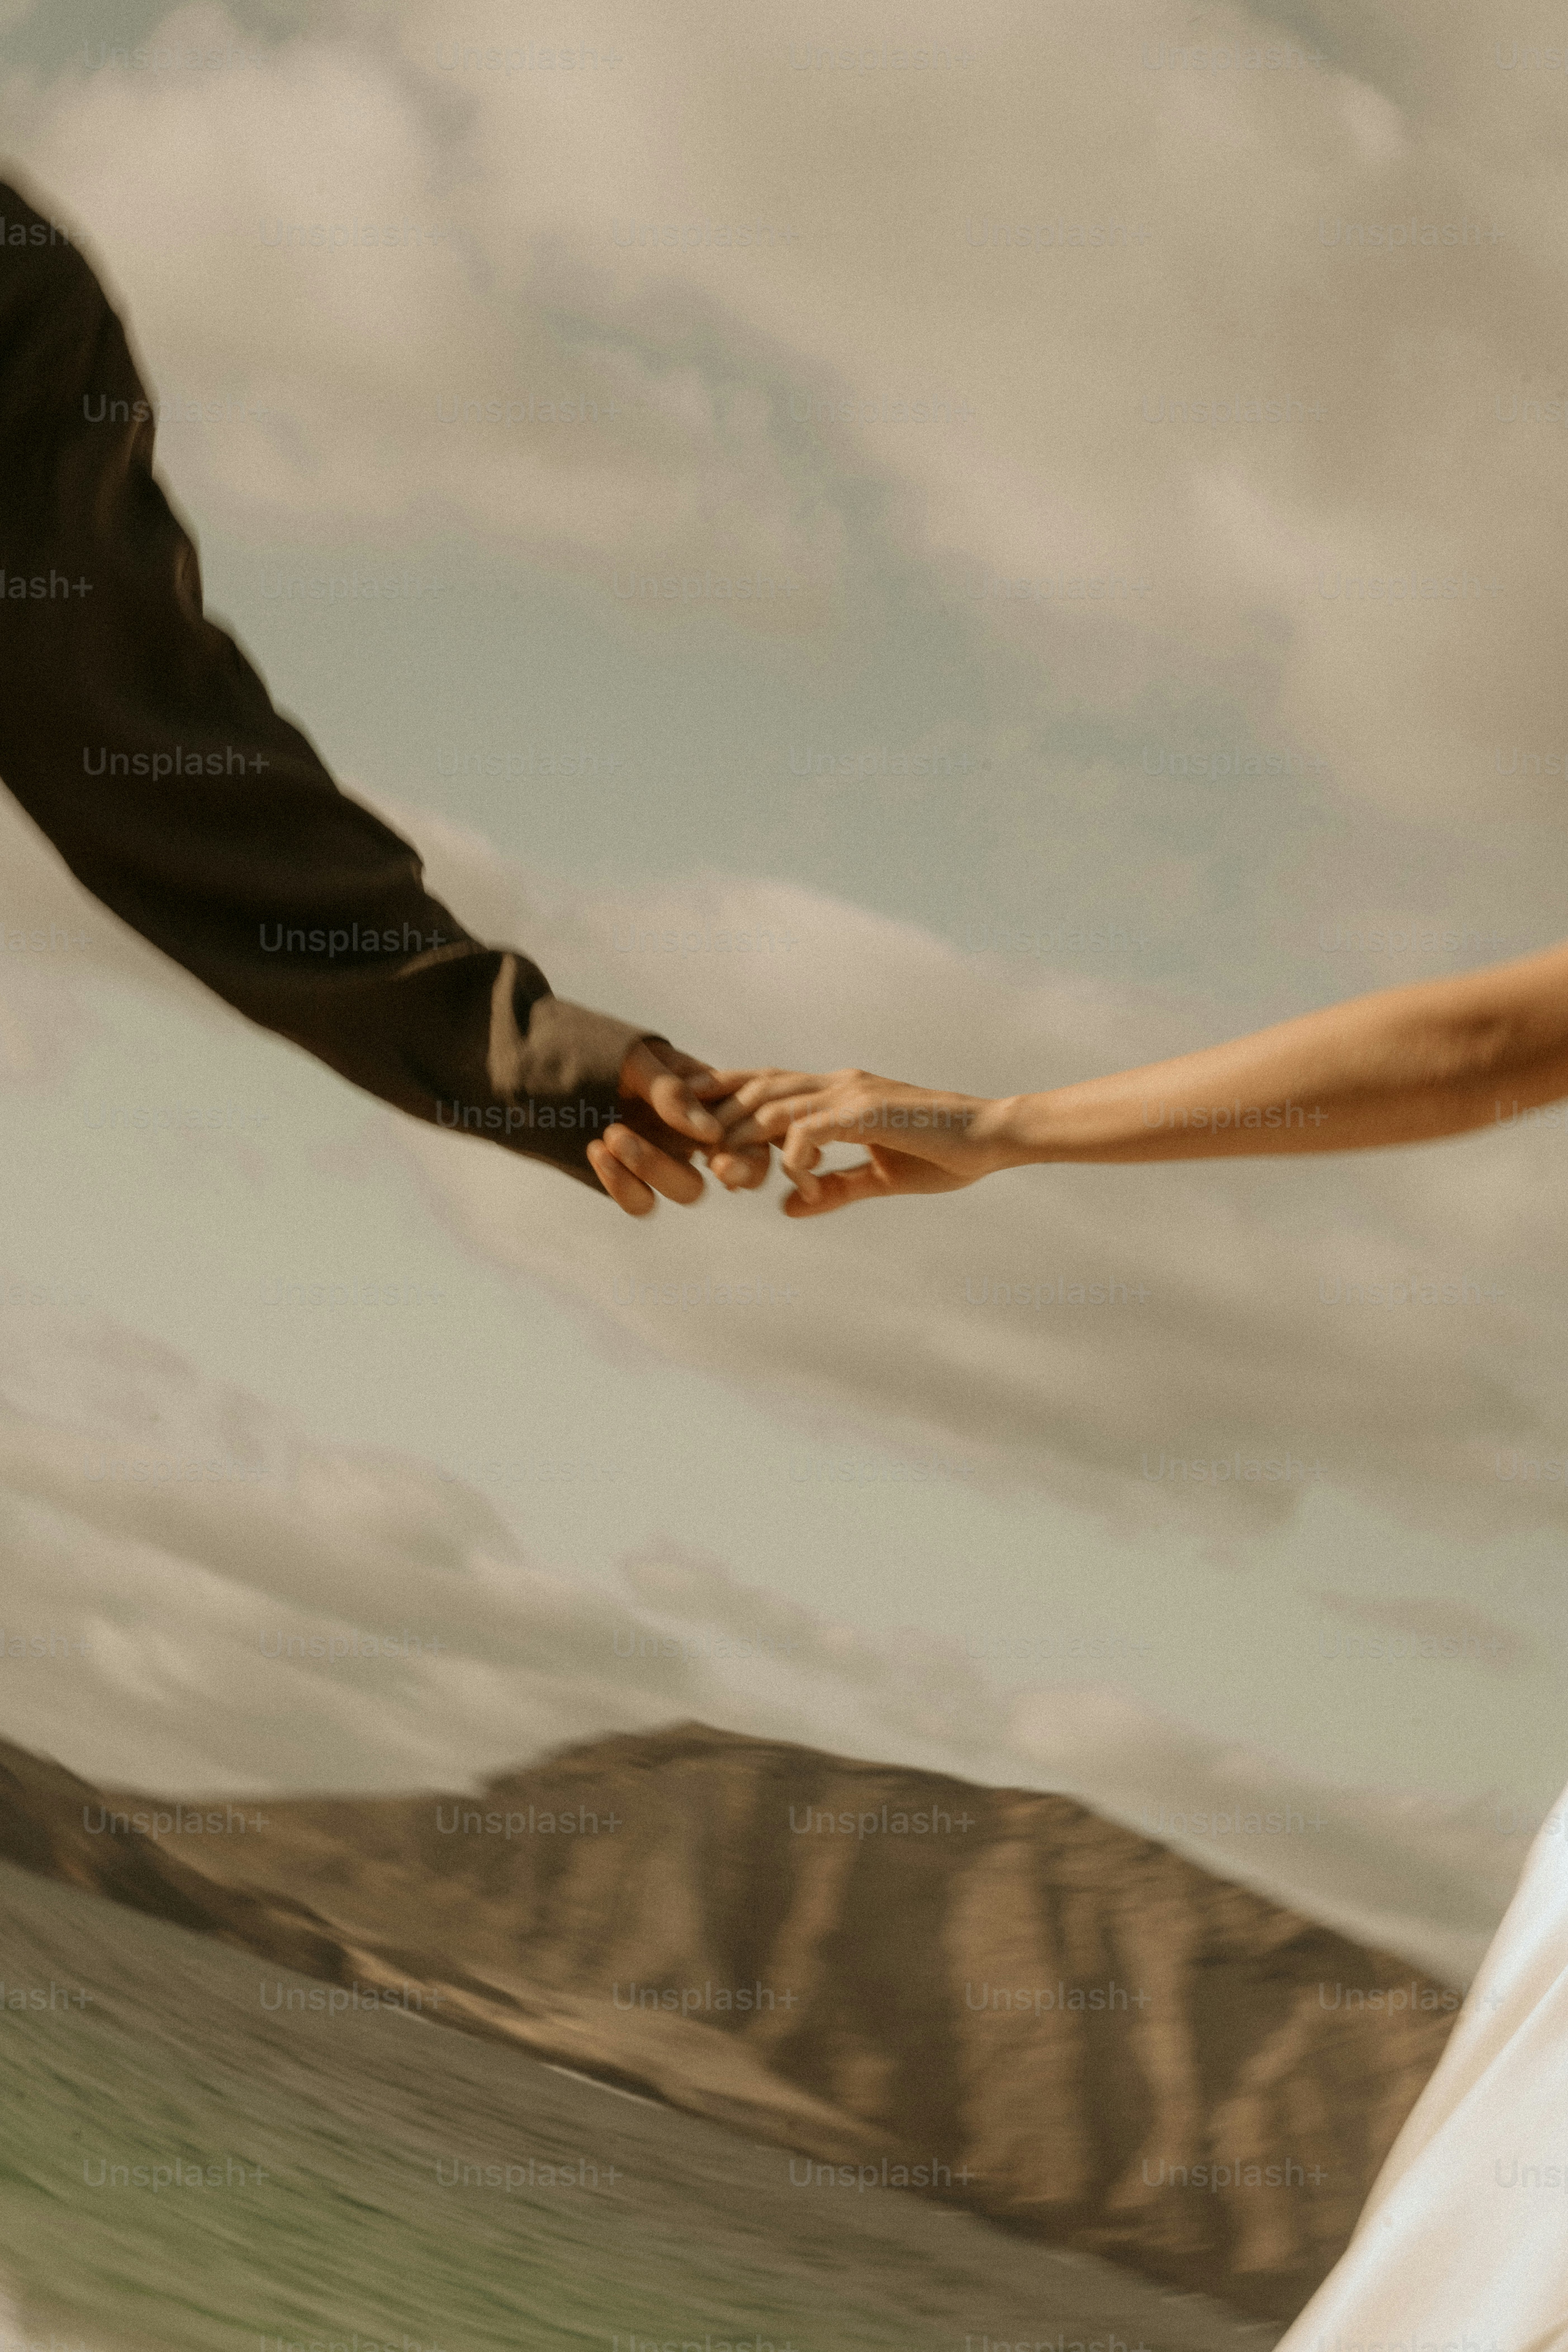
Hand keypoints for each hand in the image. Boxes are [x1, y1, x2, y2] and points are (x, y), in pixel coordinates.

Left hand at [588, 1039, 770, 1216]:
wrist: (546, 1062)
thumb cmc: (597, 1048)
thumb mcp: (636, 1059)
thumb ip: (671, 1091)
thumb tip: (712, 1133)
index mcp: (711, 1100)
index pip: (752, 1136)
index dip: (748, 1157)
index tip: (714, 1158)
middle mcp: (695, 1134)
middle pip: (723, 1169)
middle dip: (683, 1162)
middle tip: (625, 1139)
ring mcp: (666, 1159)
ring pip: (685, 1190)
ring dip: (650, 1170)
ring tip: (609, 1134)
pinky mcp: (632, 1180)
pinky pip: (643, 1202)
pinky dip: (623, 1184)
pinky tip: (597, 1150)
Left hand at [720, 1067, 1011, 1216]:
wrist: (991, 1138)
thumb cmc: (942, 1154)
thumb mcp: (877, 1177)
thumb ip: (833, 1188)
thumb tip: (786, 1206)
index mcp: (837, 1093)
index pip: (766, 1083)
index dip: (724, 1095)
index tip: (692, 1124)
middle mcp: (837, 1084)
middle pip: (756, 1088)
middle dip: (719, 1119)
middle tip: (700, 1158)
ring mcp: (851, 1094)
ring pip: (772, 1105)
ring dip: (744, 1140)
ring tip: (733, 1175)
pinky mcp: (866, 1112)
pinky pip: (808, 1130)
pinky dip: (793, 1156)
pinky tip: (800, 1182)